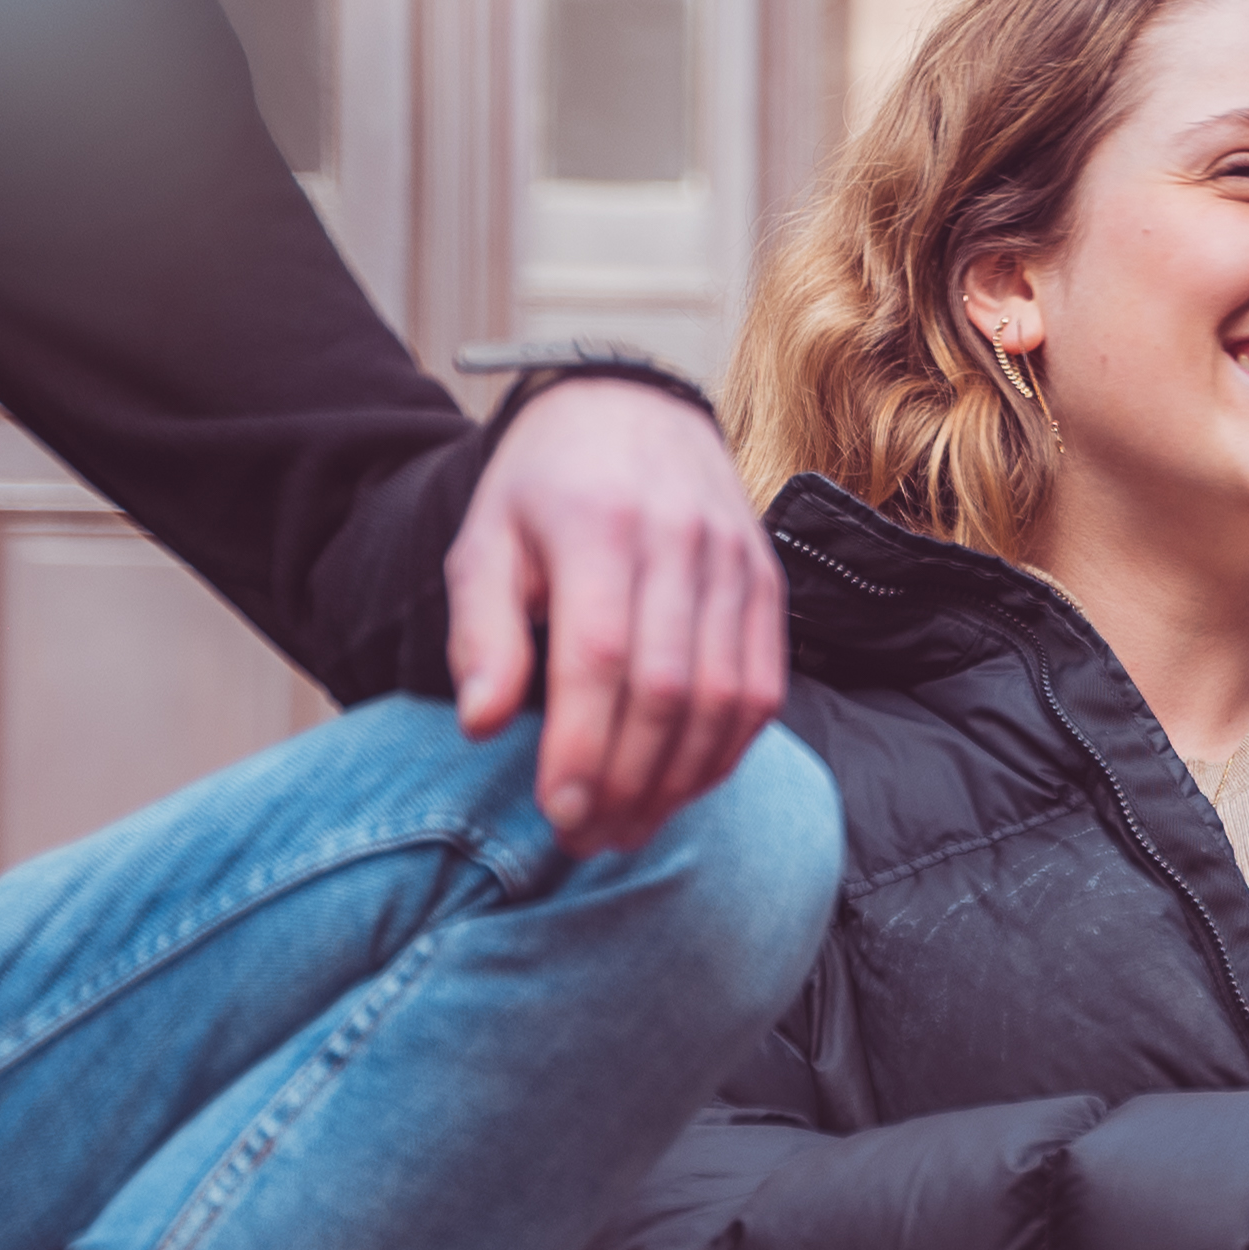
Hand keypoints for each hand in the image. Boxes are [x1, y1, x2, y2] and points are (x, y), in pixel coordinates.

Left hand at [445, 377, 783, 853]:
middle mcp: (681, 541)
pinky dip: (728, 751)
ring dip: (680, 781)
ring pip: (725, 698)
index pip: (601, 657)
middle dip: (628, 781)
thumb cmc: (543, 492)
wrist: (631, 411)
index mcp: (599, 525)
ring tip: (630, 827)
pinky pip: (763, 686)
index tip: (558, 813)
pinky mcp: (768, 583)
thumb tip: (480, 725)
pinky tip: (684, 787)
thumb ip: (481, 632)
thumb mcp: (484, 542)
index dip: (583, 747)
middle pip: (668, 689)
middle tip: (587, 838)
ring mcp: (735, 562)